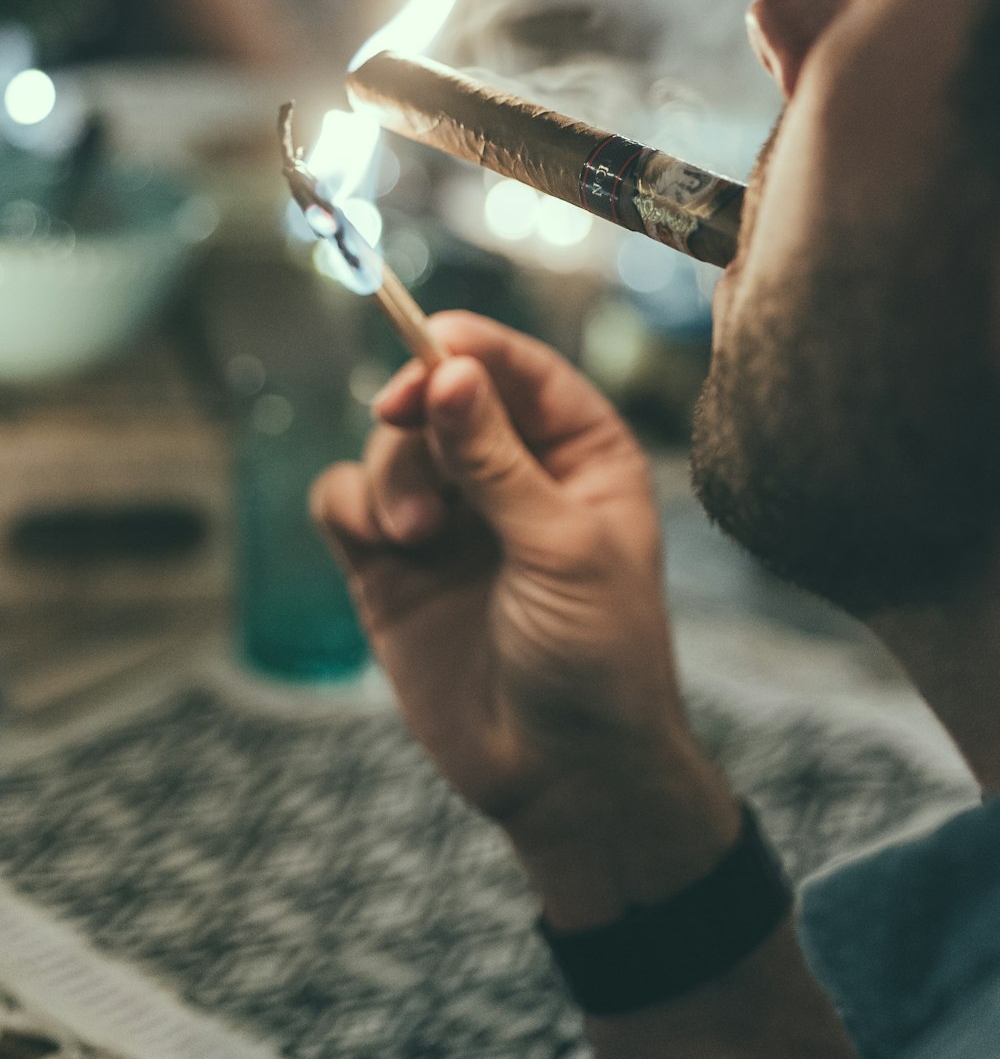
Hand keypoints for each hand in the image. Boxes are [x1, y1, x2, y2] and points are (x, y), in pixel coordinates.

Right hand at [312, 312, 738, 923]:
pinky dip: (353, 506)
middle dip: (418, 417)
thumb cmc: (598, 661)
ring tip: (414, 538)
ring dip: (391, 474)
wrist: (563, 779)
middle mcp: (510, 472)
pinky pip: (347, 498)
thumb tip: (450, 368)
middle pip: (439, 395)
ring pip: (389, 443)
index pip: (517, 369)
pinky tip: (385, 547)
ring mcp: (448, 517)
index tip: (426, 346)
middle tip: (400, 426)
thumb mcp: (563, 549)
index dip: (468, 347)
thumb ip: (498, 460)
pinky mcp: (391, 563)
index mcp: (578, 453)